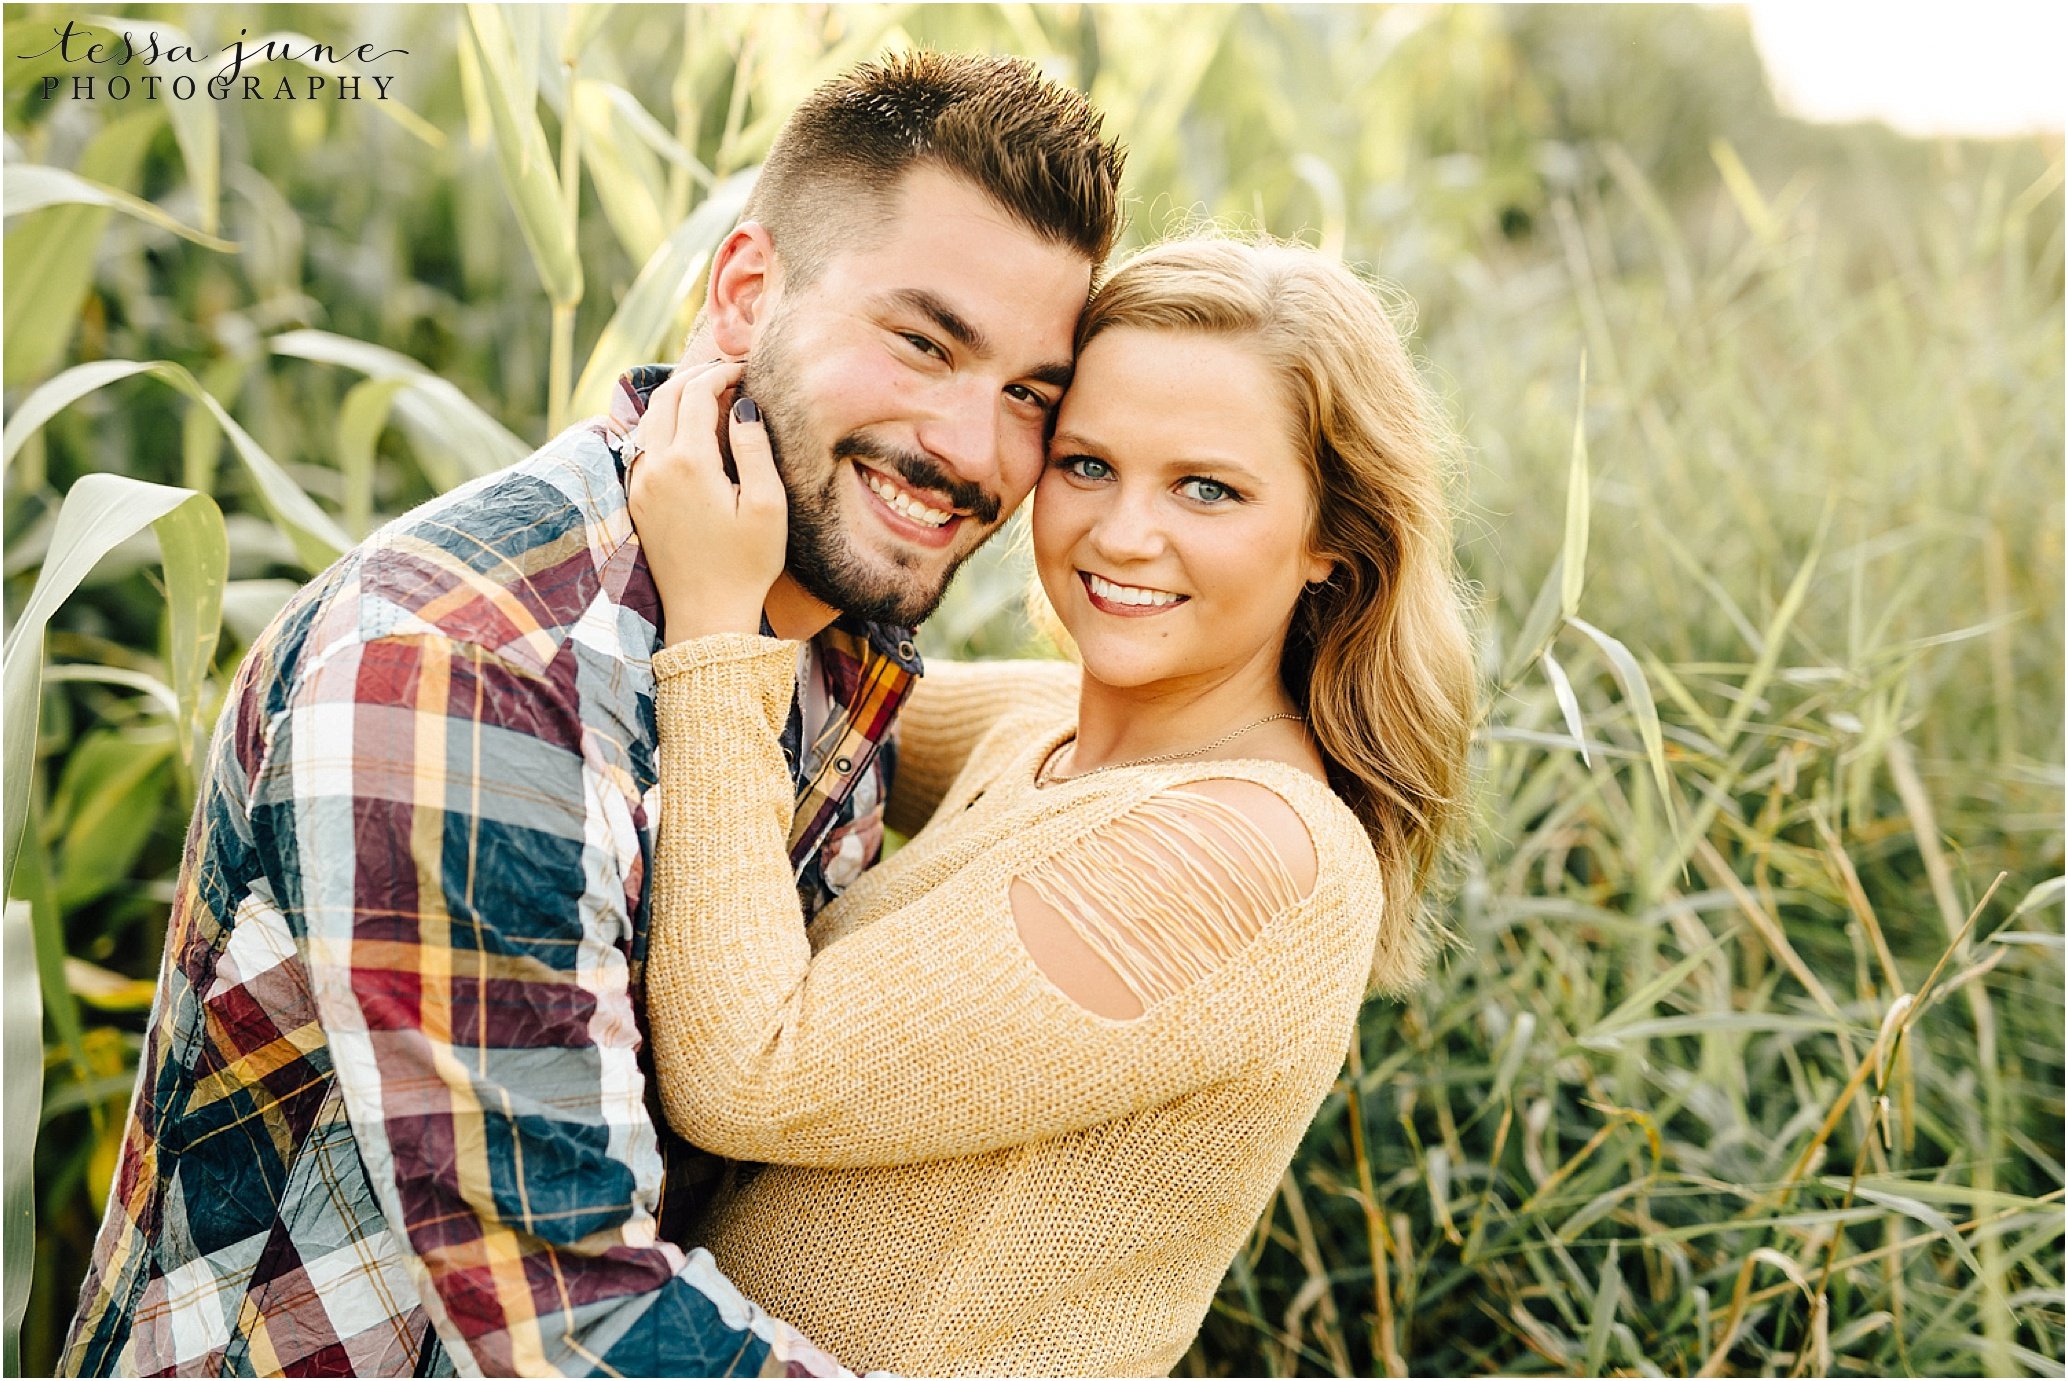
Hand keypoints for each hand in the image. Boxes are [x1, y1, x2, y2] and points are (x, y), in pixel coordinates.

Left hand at [624, 360, 787, 644]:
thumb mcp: (767, 505)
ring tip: (709, 395)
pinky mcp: (636, 500)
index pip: (697, 394)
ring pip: (649, 418)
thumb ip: (754, 448)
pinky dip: (663, 423)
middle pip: (666, 397)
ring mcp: (640, 483)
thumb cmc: (746, 564)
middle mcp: (654, 466)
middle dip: (696, 376)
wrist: (706, 614)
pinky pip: (642, 444)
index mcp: (688, 461)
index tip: (745, 369)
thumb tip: (743, 405)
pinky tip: (687, 429)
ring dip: (676, 397)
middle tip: (727, 373)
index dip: (722, 373)